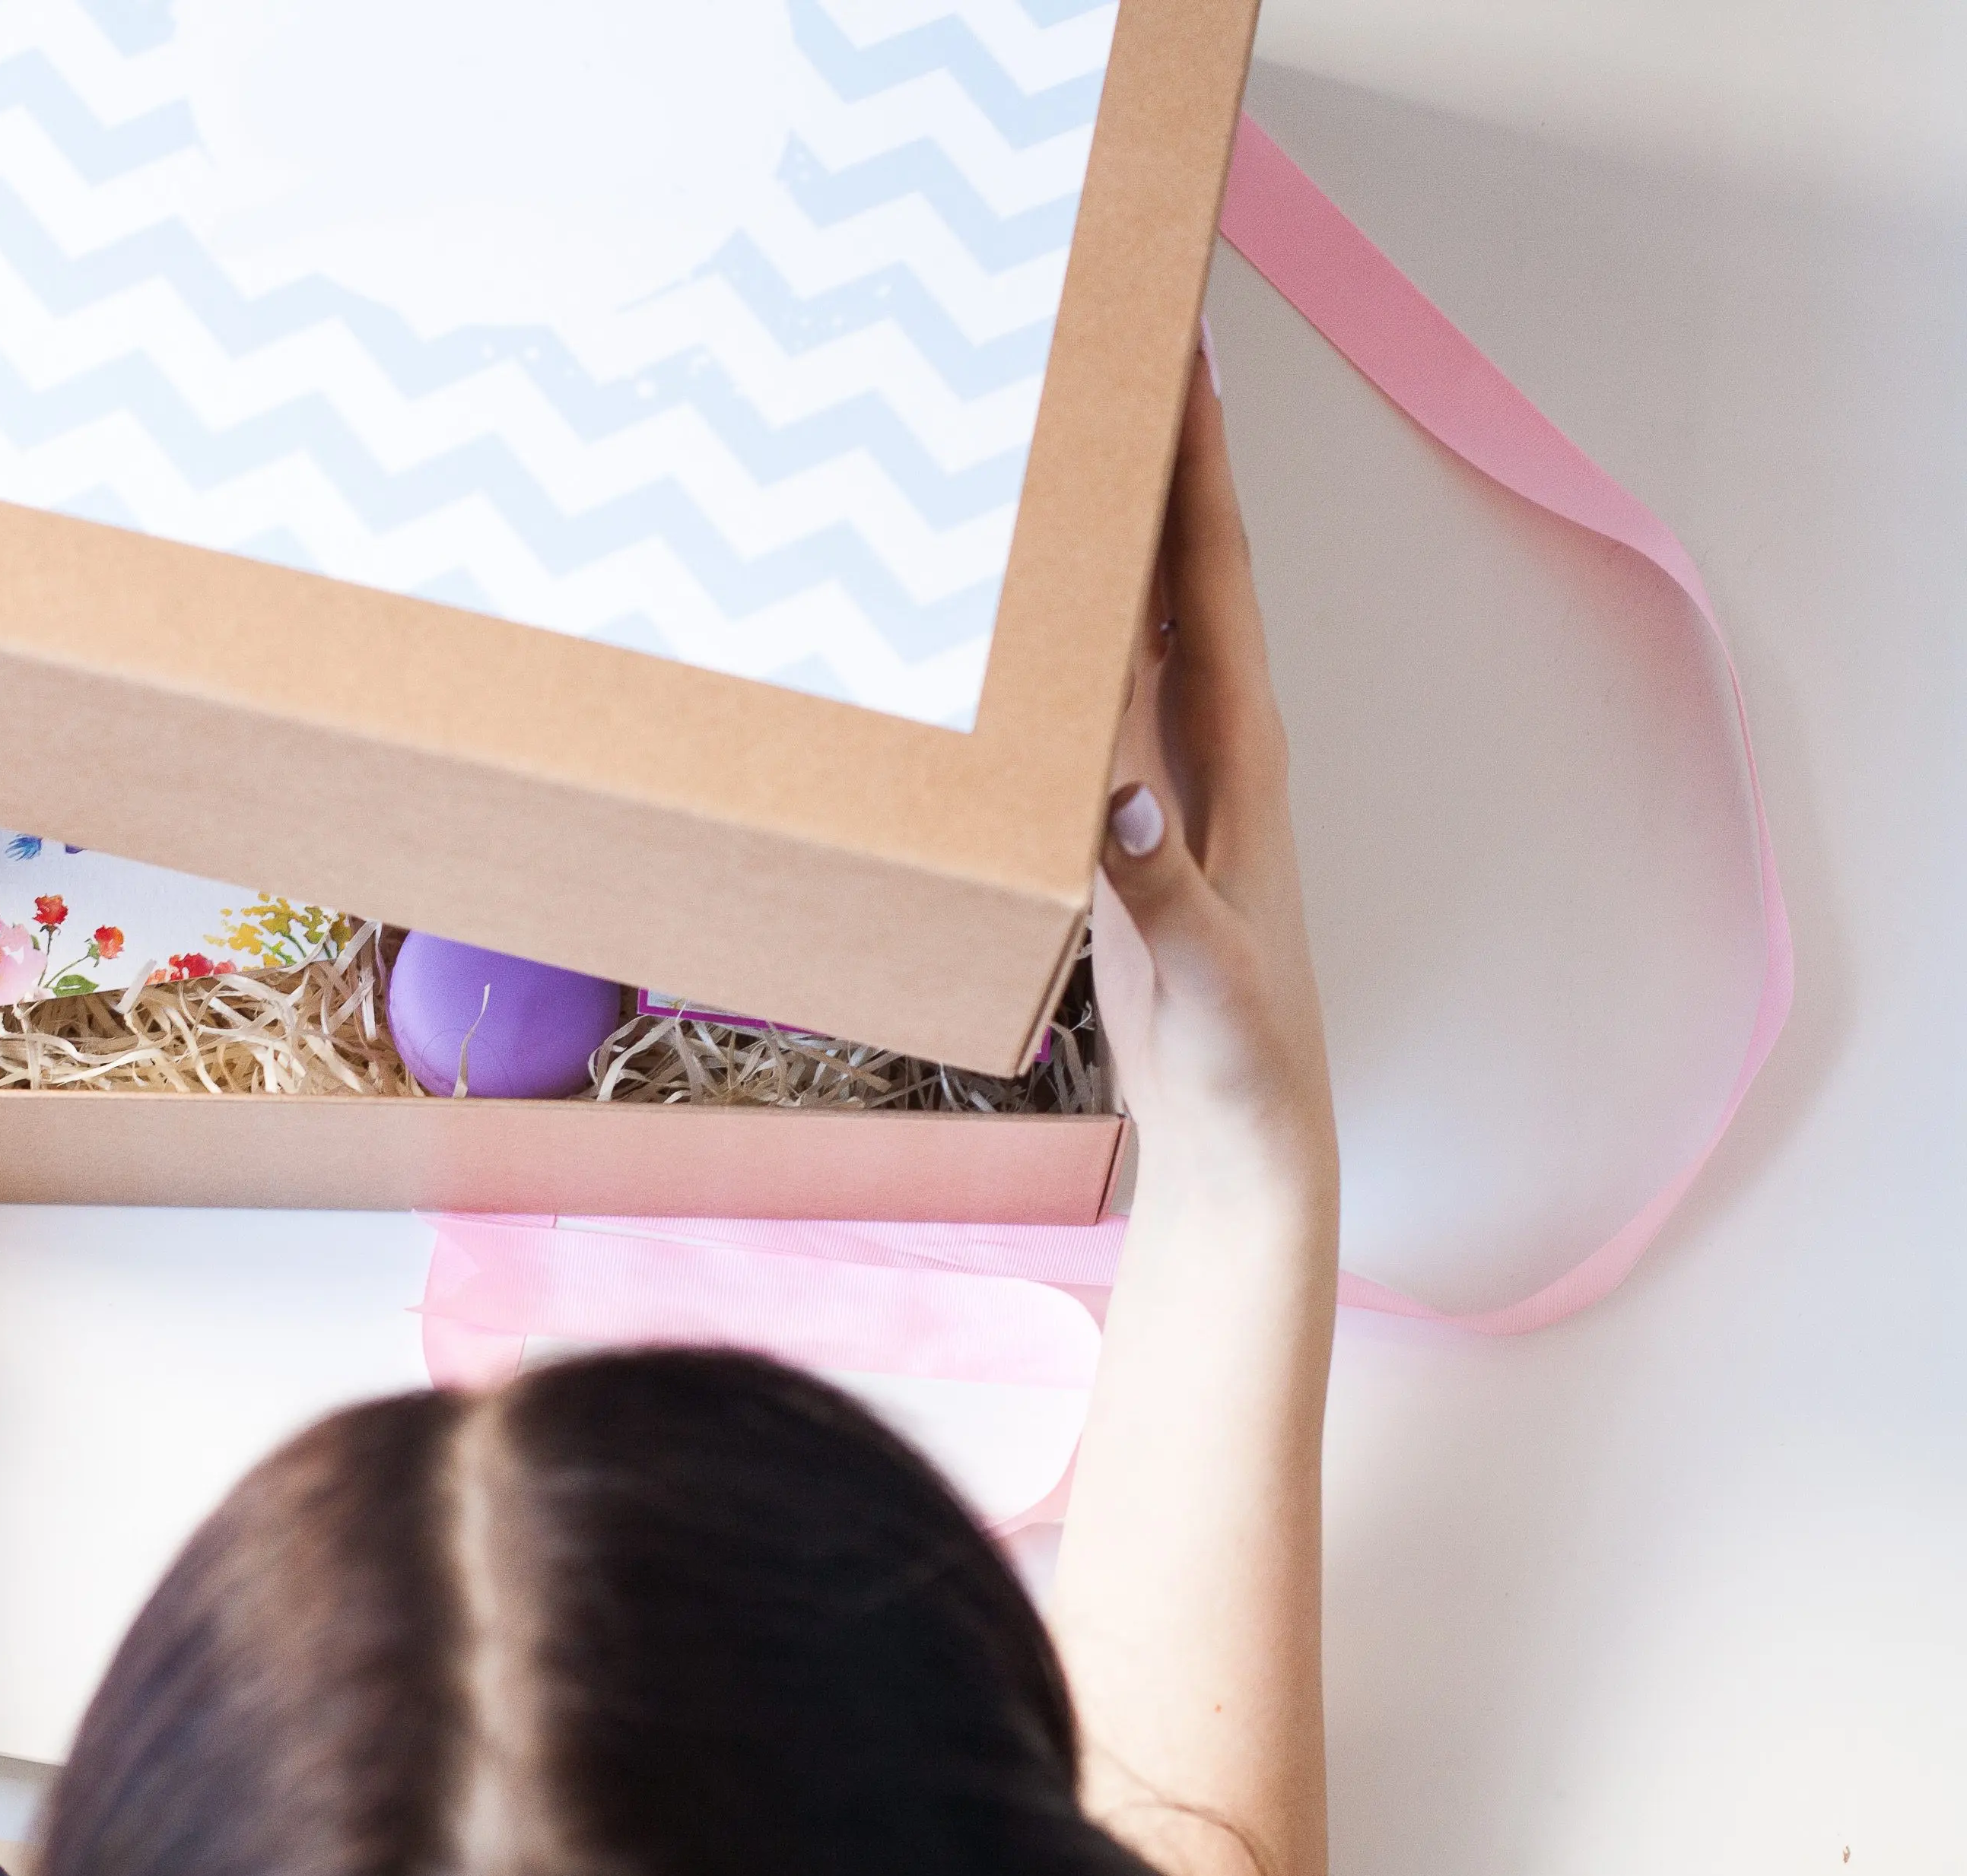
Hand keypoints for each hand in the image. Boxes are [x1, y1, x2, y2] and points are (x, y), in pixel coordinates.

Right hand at [1092, 352, 1335, 1204]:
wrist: (1245, 1139)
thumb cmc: (1244, 1065)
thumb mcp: (1207, 981)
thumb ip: (1163, 891)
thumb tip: (1114, 796)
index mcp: (1240, 761)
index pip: (1217, 583)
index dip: (1202, 471)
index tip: (1184, 358)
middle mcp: (1212, 746)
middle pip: (1184, 572)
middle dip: (1158, 460)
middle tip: (1109, 348)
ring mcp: (1171, 779)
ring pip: (1140, 624)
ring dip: (1111, 534)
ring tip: (1060, 444)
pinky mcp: (1129, 821)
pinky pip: (1097, 695)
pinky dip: (1066, 632)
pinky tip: (1020, 608)